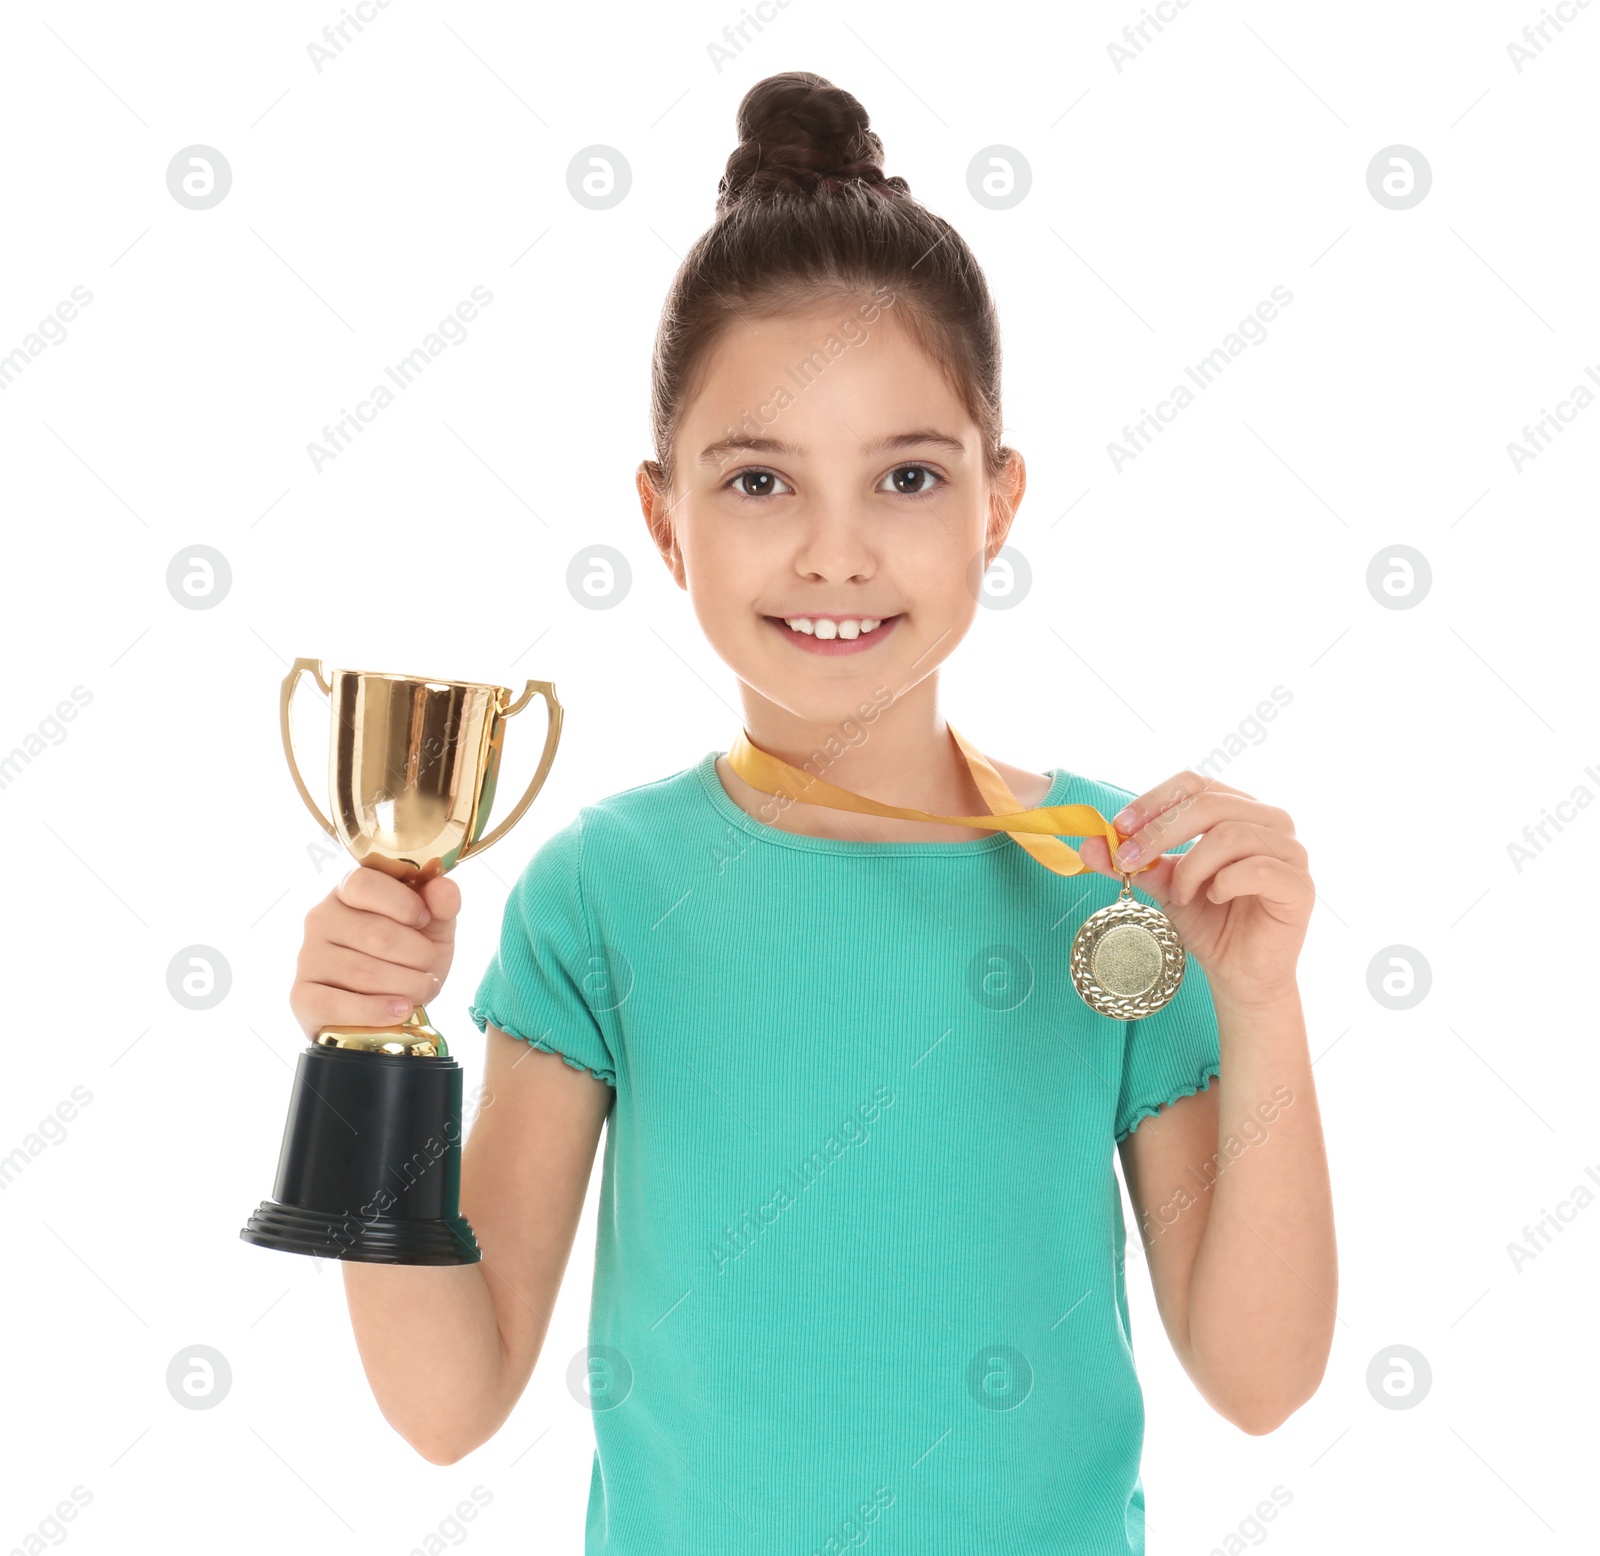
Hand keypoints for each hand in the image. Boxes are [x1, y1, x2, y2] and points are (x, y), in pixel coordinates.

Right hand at [290, 867, 462, 1043]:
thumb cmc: (407, 957)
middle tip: (429, 968)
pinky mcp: (302, 996)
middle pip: (376, 934)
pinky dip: (376, 1011)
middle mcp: (321, 918)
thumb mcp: (433, 928)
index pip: (365, 883)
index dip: (404, 903)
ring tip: (422, 990)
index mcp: (348, 890)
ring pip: (363, 973)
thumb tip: (443, 886)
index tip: (425, 921)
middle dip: (417, 956)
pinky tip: (400, 1010)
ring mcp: (308, 957)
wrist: (385, 1008)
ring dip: (407, 986)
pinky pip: (337, 1005)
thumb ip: (442, 904)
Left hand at [1075, 772, 1311, 1009]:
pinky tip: (1213, 899)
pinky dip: (1224, 883)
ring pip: (1230, 834)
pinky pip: (1258, 868)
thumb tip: (1087, 842)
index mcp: (1238, 809)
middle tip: (1130, 860)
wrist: (1238, 973)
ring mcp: (1291, 851)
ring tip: (1181, 895)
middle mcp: (1270, 821)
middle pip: (1208, 803)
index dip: (1154, 802)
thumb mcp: (1162, 884)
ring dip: (1192, 866)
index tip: (1119, 828)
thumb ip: (1132, 861)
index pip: (1194, 784)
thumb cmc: (1207, 921)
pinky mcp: (1299, 885)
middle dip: (1160, 832)